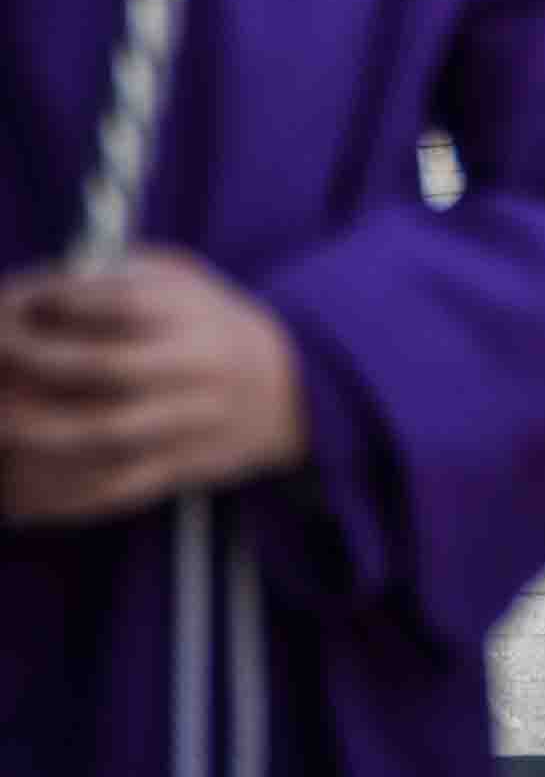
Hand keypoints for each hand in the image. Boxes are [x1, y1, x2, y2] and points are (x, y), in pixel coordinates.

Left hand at [0, 248, 309, 524]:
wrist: (286, 389)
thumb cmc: (211, 323)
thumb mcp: (182, 279)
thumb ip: (118, 277)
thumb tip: (42, 291)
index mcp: (192, 312)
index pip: (124, 303)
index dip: (65, 303)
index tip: (17, 301)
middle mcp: (192, 367)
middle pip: (109, 369)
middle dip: (39, 366)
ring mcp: (185, 425)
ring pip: (106, 437)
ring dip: (39, 437)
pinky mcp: (176, 472)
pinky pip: (112, 491)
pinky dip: (58, 498)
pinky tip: (13, 496)